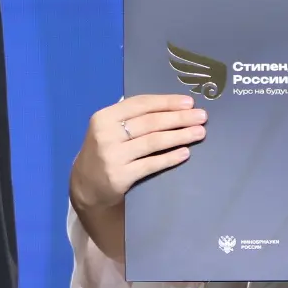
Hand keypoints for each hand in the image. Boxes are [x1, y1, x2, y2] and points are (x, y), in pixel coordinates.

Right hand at [68, 94, 206, 215]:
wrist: (85, 185)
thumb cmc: (105, 150)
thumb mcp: (109, 128)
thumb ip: (131, 116)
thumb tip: (172, 106)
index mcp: (104, 117)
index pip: (140, 104)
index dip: (166, 102)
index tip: (189, 102)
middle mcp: (106, 134)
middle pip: (149, 122)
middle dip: (178, 118)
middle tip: (201, 116)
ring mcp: (112, 156)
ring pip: (152, 142)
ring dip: (179, 136)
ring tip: (199, 133)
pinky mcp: (119, 176)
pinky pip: (150, 164)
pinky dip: (169, 158)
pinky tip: (185, 153)